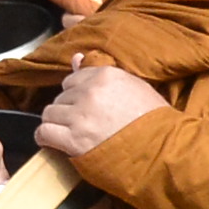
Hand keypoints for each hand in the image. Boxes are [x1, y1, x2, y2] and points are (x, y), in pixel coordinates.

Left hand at [31, 61, 162, 163]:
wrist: (164, 151)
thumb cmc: (155, 121)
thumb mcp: (136, 88)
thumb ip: (103, 74)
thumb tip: (76, 57)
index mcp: (106, 75)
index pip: (74, 79)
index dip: (77, 94)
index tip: (85, 106)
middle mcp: (90, 92)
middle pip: (61, 96)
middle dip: (68, 109)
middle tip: (81, 124)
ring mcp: (80, 115)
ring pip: (50, 113)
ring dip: (56, 123)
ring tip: (69, 134)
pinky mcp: (74, 139)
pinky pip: (44, 132)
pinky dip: (45, 138)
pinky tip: (54, 142)